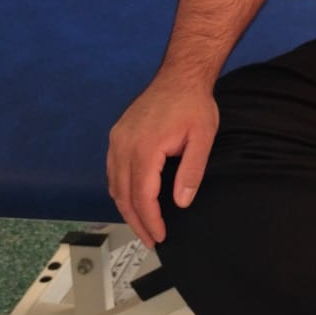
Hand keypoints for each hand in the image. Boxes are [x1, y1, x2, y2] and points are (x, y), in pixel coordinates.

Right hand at [106, 76, 218, 248]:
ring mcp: (117, 139)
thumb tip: (180, 202)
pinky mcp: (117, 134)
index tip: (159, 236)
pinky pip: (112, 170)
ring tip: (142, 225)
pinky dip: (120, 189)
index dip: (150, 220)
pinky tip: (132, 198)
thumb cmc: (194, 104)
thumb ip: (191, 171)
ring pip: (114, 184)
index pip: (142, 196)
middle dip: (136, 221)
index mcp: (145, 148)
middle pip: (123, 194)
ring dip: (126, 207)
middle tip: (150, 239)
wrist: (180, 74)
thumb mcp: (203, 137)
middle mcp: (124, 145)